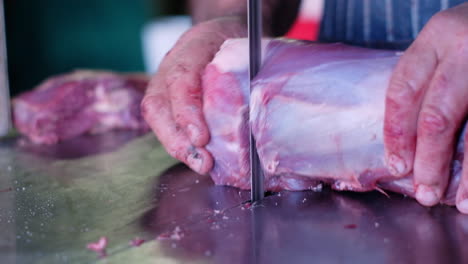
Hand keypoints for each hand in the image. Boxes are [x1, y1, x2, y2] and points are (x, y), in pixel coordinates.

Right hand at [141, 16, 246, 173]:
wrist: (221, 32)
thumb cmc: (237, 40)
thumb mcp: (249, 46)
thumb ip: (249, 71)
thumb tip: (259, 108)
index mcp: (194, 47)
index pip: (181, 80)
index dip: (187, 112)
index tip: (201, 138)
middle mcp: (170, 67)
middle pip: (158, 105)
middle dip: (177, 140)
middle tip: (203, 163)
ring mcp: (164, 83)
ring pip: (156, 117)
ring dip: (177, 147)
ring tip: (202, 166)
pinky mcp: (167, 101)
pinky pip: (165, 124)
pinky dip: (182, 145)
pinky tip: (200, 160)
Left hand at [384, 3, 467, 211]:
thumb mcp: (446, 45)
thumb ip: (428, 81)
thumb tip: (406, 147)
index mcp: (437, 37)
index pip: (403, 91)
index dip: (396, 134)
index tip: (397, 165)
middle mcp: (466, 49)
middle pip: (437, 116)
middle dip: (429, 161)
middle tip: (425, 192)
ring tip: (459, 203)